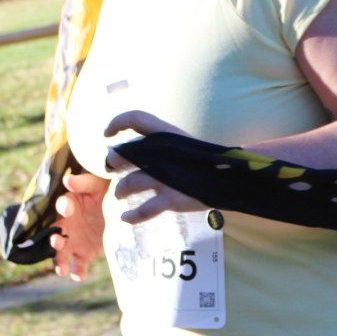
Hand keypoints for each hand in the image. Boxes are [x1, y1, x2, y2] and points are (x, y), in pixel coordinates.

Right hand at [50, 170, 107, 280]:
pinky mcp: (84, 253)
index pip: (62, 206)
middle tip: (56, 241)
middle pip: (55, 234)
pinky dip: (77, 272)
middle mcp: (65, 225)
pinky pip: (78, 264)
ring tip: (61, 269)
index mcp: (67, 206)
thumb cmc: (100, 190)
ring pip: (62, 253)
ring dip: (60, 261)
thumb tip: (68, 180)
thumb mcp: (94, 184)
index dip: (63, 207)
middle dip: (54, 240)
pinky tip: (78, 277)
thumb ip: (82, 183)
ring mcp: (73, 241)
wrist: (113, 206)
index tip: (67, 208)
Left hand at [103, 109, 206, 224]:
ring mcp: (166, 176)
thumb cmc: (200, 161)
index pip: (136, 118)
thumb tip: (131, 151)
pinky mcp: (172, 198)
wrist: (229, 177)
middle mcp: (163, 152)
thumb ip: (158, 144)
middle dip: (114, 163)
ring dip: (120, 190)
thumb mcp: (180, 143)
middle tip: (114, 169)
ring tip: (119, 195)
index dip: (118, 122)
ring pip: (129, 184)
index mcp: (166, 134)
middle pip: (125, 153)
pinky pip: (145, 210)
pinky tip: (125, 218)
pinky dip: (132, 216)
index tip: (107, 133)